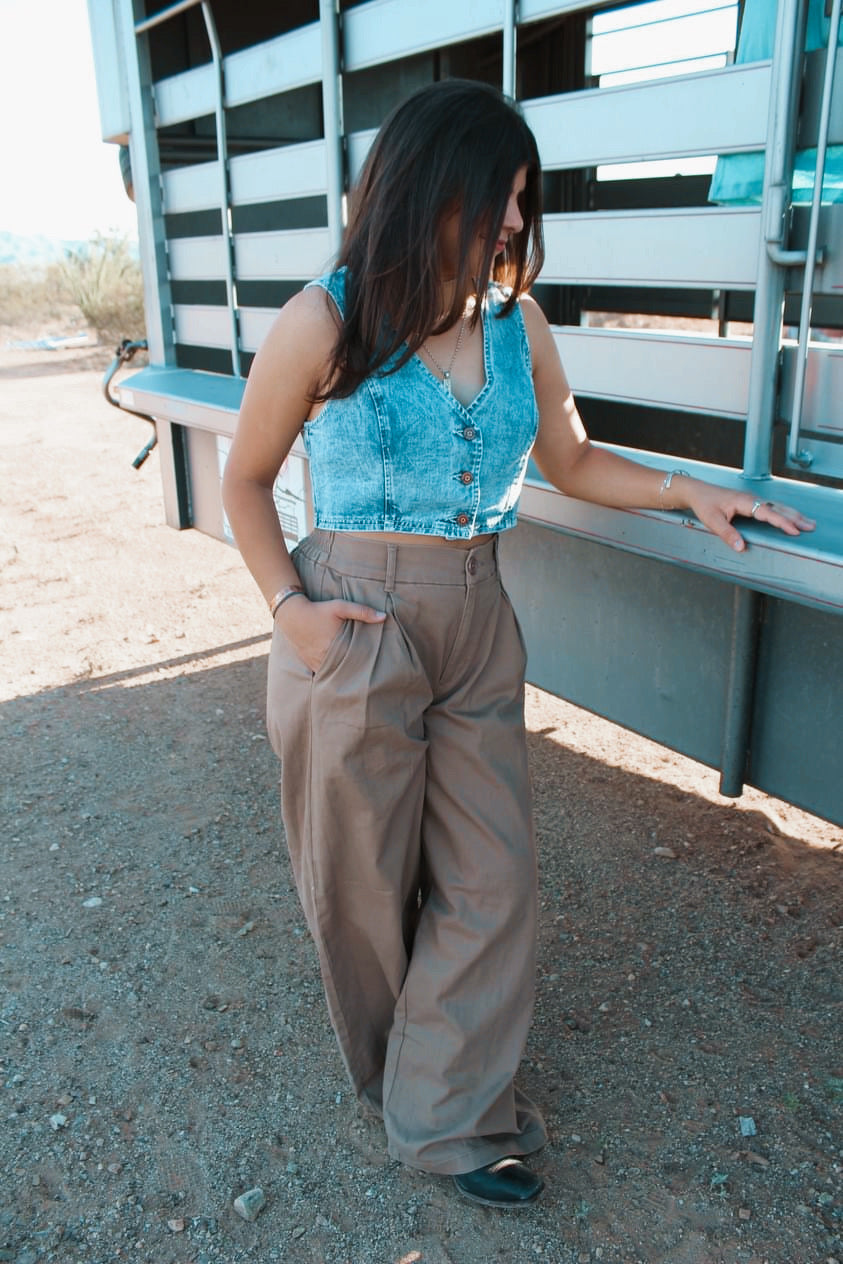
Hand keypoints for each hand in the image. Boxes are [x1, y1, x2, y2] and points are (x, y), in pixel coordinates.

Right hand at [275, 594, 386, 671]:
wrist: (292, 616)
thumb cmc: (318, 610)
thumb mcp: (340, 607)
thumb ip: (362, 612)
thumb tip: (384, 617)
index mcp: (337, 645)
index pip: (357, 659)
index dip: (366, 662)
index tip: (375, 663)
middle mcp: (327, 657)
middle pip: (347, 668)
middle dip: (357, 670)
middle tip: (369, 673)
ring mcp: (317, 662)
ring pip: (335, 674)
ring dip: (344, 674)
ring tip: (356, 677)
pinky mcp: (310, 664)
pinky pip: (324, 674)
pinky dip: (332, 674)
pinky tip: (340, 675)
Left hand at [682, 480, 815, 552]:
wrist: (697, 492)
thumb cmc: (704, 504)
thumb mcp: (712, 521)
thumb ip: (727, 534)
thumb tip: (741, 547)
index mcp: (744, 502)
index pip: (768, 513)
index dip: (782, 522)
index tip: (795, 530)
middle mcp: (751, 499)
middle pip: (778, 508)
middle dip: (795, 517)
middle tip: (811, 527)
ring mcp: (752, 500)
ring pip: (777, 507)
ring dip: (793, 514)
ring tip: (808, 522)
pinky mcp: (751, 503)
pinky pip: (772, 508)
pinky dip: (784, 513)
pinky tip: (792, 518)